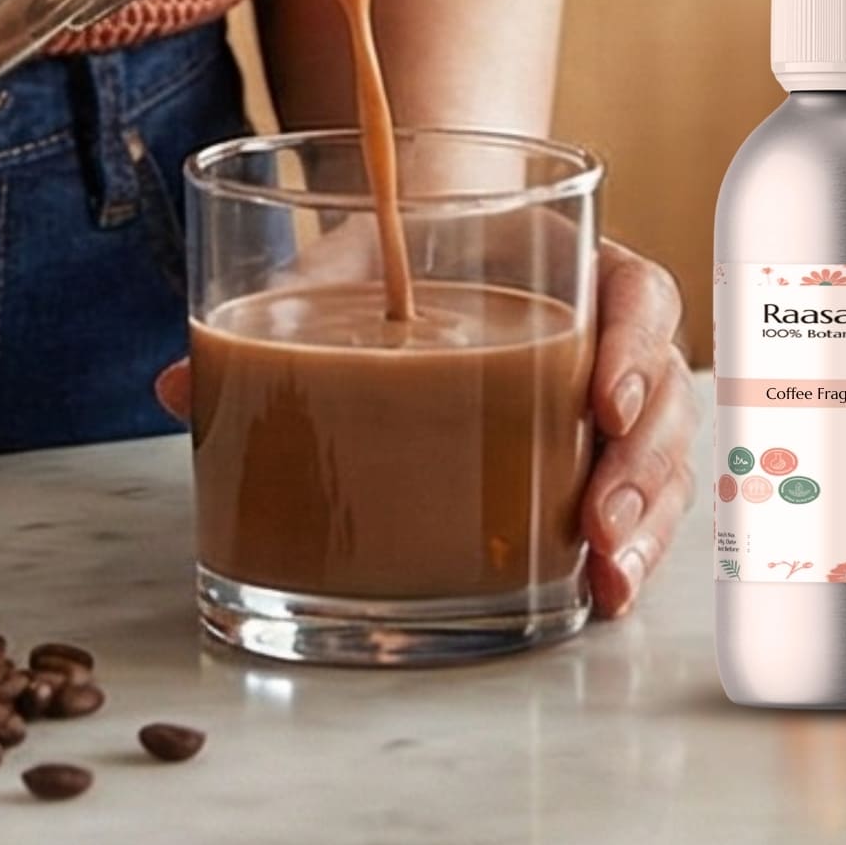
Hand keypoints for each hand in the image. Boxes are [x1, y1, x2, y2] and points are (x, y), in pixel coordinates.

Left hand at [149, 236, 695, 621]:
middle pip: (666, 390)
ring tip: (607, 577)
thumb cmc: (405, 254)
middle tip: (597, 517)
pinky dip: (631, 549)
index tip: (602, 398)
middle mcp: (607, 335)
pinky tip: (601, 594)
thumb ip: (286, 312)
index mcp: (573, 262)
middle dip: (643, 462)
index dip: (634, 343)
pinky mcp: (591, 465)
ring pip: (665, 458)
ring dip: (646, 519)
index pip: (638, 292)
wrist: (429, 249)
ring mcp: (607, 406)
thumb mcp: (351, 269)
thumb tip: (179, 384)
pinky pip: (642, 503)